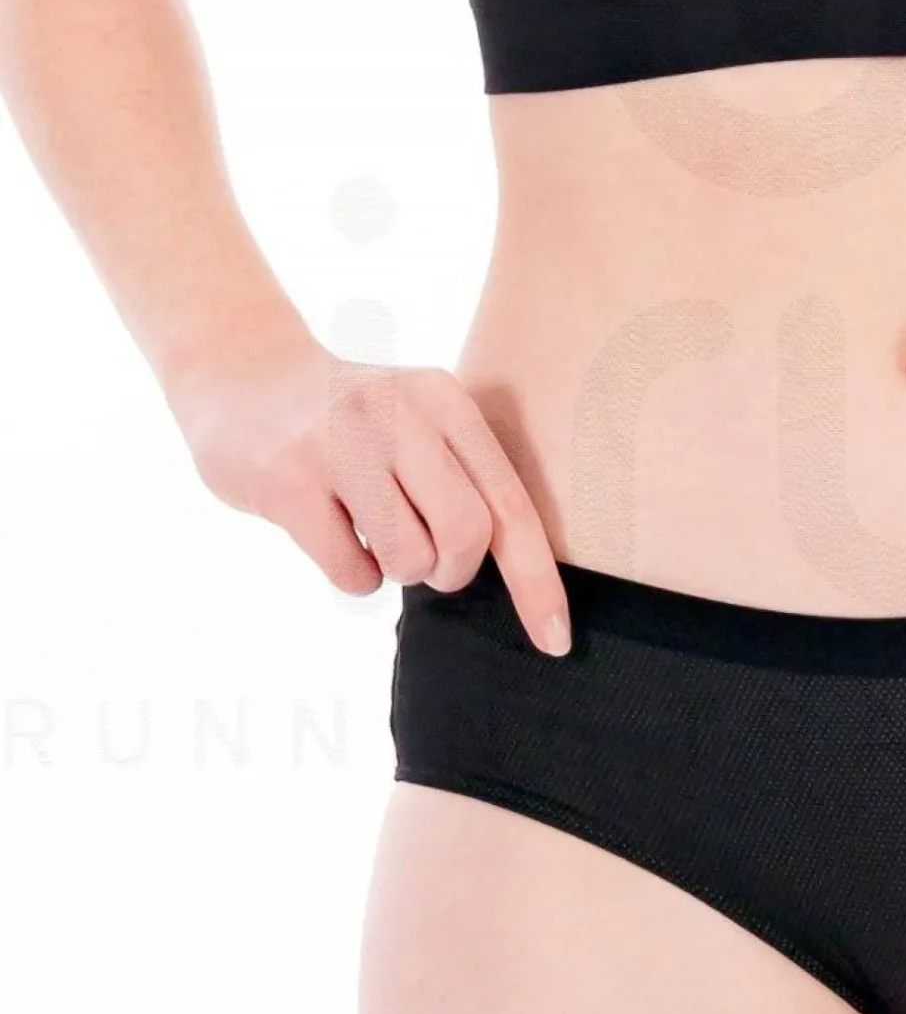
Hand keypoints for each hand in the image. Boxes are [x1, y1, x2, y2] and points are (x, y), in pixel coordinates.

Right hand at [172, 335, 572, 653]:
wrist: (240, 373)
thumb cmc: (350, 420)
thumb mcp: (418, 419)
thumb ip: (467, 478)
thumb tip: (525, 579)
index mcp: (444, 401)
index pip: (511, 504)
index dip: (538, 582)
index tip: (556, 640)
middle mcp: (398, 413)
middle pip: (468, 534)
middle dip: (453, 570)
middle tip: (427, 561)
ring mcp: (339, 444)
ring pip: (408, 559)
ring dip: (395, 568)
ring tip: (369, 533)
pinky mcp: (288, 480)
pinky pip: (350, 571)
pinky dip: (353, 575)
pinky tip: (334, 538)